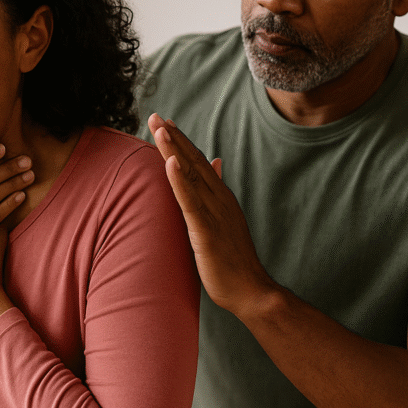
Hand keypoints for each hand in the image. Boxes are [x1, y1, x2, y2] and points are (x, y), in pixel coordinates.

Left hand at [147, 113, 275, 316]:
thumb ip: (216, 192)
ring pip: (191, 175)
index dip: (181, 141)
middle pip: (193, 161)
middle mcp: (219, 199)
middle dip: (173, 138)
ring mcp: (214, 213)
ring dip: (174, 150)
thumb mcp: (224, 220)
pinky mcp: (207, 230)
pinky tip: (170, 162)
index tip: (165, 123)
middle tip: (155, 116)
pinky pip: (190, 201)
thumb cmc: (234, 261)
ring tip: (160, 128)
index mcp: (221, 198)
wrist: (252, 291)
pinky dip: (180, 180)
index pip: (198, 162)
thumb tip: (215, 162)